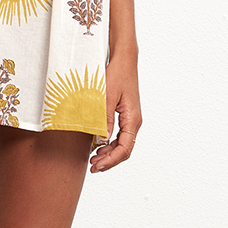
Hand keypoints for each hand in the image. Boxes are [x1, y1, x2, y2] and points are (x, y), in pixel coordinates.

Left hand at [89, 50, 140, 172]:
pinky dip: (110, 144)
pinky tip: (98, 146)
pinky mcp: (126, 115)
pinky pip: (120, 136)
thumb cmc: (116, 74)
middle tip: (92, 167)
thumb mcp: (106, 97)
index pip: (124, 148)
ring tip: (93, 159)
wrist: (124, 60)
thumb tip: (101, 141)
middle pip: (125, 150)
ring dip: (109, 154)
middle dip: (109, 161)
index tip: (96, 165)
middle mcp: (134, 121)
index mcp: (132, 119)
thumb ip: (104, 119)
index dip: (110, 160)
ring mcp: (131, 119)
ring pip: (122, 144)